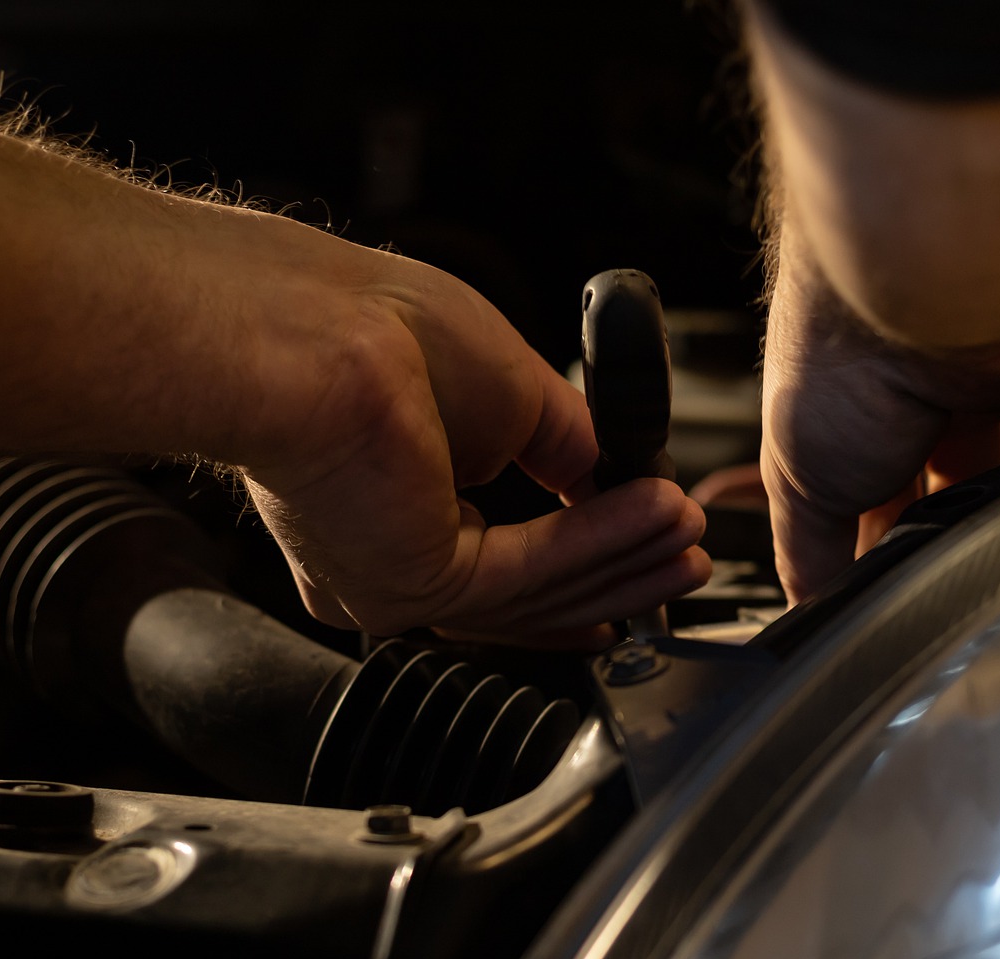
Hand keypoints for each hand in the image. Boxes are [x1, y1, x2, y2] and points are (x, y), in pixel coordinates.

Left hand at [223, 242, 708, 644]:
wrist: (312, 334)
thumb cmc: (364, 327)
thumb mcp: (504, 384)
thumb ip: (560, 442)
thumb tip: (613, 473)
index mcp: (382, 501)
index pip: (492, 558)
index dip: (576, 561)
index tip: (639, 549)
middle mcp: (379, 553)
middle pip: (523, 589)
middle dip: (617, 570)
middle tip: (684, 553)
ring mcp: (391, 578)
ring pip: (533, 589)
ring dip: (624, 557)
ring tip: (687, 533)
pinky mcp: (413, 585)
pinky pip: (530, 572)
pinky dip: (602, 543)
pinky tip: (655, 514)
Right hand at [759, 251, 999, 602]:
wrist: (919, 289)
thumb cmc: (845, 363)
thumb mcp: (799, 482)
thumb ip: (809, 551)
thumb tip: (818, 610)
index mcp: (877, 397)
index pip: (903, 481)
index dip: (909, 534)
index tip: (914, 589)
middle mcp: (951, 372)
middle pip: (985, 461)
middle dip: (982, 513)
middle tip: (986, 570)